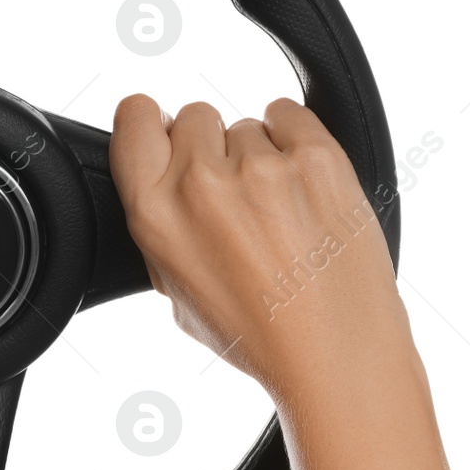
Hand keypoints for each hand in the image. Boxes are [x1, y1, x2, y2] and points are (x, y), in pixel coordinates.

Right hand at [109, 94, 412, 403]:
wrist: (335, 354)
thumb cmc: (259, 333)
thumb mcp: (176, 289)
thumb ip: (162, 224)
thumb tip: (165, 179)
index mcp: (155, 213)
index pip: (135, 114)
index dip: (152, 124)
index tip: (168, 138)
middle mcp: (202, 183)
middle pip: (196, 116)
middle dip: (212, 149)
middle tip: (238, 200)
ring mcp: (262, 167)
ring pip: (247, 126)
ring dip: (261, 157)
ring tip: (281, 214)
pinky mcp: (317, 157)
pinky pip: (290, 115)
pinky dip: (296, 141)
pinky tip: (303, 187)